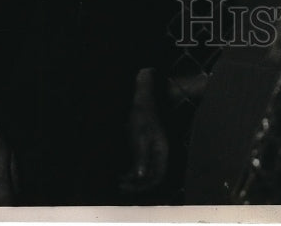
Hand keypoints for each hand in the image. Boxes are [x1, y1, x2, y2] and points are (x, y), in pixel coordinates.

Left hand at [119, 69, 167, 194]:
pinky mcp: (146, 143)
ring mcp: (153, 148)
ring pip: (146, 170)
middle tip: (120, 185)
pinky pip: (141, 162)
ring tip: (118, 178)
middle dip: (136, 184)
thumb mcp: (141, 134)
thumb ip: (141, 156)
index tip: (126, 187)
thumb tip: (140, 176)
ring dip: (133, 178)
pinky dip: (132, 168)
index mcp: (162, 150)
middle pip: (152, 176)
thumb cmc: (143, 112)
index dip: (142, 186)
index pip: (157, 177)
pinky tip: (121, 168)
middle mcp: (159, 152)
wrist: (146, 93)